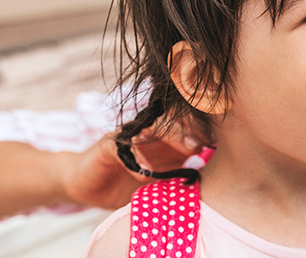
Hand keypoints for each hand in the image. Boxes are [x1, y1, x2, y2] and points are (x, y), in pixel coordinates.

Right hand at [60, 125, 203, 208]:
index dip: (202, 130)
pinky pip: (123, 148)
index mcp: (159, 136)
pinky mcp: (107, 148)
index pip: (184, 124)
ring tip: (189, 150)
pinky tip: (147, 172)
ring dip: (173, 137)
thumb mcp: (158, 176)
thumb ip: (179, 169)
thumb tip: (210, 169)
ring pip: (152, 128)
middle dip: (193, 130)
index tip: (219, 142)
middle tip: (208, 144)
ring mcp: (126, 137)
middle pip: (172, 121)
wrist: (86, 183)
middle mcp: (144, 131)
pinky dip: (136, 160)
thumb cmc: (124, 179)